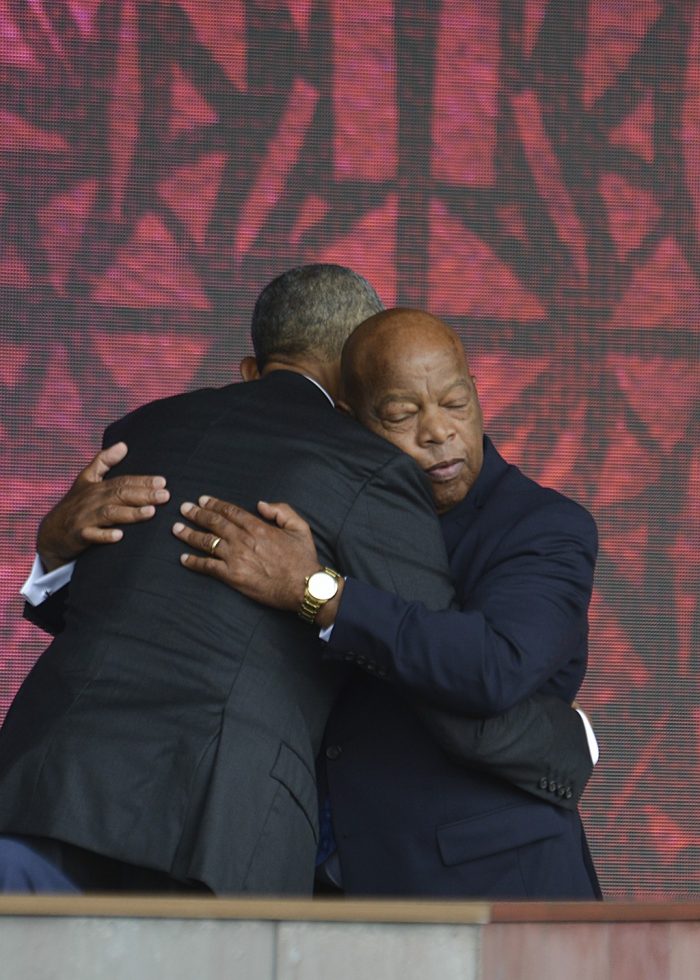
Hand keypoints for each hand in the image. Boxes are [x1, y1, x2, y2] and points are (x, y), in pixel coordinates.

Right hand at [37, 442, 169, 571]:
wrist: (51, 532)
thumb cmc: (75, 504)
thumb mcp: (86, 479)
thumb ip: (104, 461)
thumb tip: (124, 444)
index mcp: (96, 487)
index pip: (122, 481)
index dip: (142, 481)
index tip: (162, 481)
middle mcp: (91, 500)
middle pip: (119, 495)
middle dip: (143, 495)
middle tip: (165, 496)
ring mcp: (84, 518)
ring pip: (109, 514)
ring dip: (130, 513)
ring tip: (151, 512)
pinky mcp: (78, 535)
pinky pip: (91, 536)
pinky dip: (104, 536)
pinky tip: (119, 536)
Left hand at [173, 497, 342, 625]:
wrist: (303, 587)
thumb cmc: (303, 558)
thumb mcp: (300, 527)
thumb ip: (281, 510)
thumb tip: (261, 504)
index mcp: (258, 527)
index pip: (230, 512)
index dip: (214, 504)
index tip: (202, 500)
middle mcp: (243, 540)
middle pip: (214, 523)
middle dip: (196, 514)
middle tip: (183, 508)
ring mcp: (236, 558)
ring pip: (207, 542)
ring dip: (189, 534)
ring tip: (176, 529)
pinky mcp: (232, 576)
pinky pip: (208, 567)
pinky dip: (194, 562)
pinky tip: (183, 559)